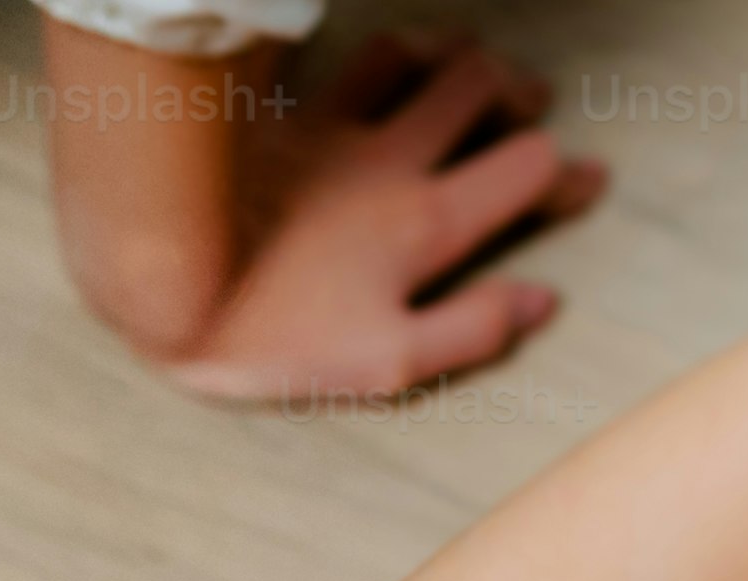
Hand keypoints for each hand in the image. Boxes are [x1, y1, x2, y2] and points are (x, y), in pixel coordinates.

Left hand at [155, 34, 603, 406]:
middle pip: (477, 89)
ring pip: (404, 57)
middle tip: (526, 102)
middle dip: (514, 89)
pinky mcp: (262, 122)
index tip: (585, 179)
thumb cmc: (271, 339)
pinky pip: (308, 57)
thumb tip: (542, 301)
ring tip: (454, 61)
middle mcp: (387, 162)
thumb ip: (470, 331)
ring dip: (440, 51)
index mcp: (426, 221)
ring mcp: (325, 133)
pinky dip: (335, 50)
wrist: (163, 292)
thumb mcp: (383, 364)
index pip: (528, 168)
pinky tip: (340, 52)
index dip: (565, 175)